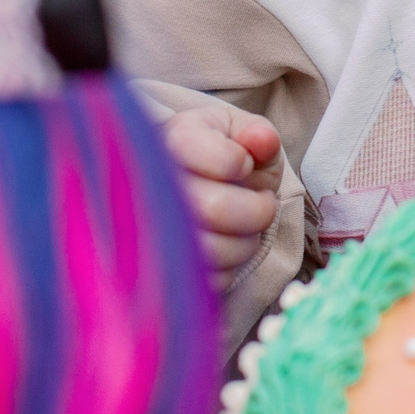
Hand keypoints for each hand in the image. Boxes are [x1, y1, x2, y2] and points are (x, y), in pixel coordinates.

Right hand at [162, 100, 282, 283]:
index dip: (241, 164)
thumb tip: (261, 140)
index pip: (219, 159)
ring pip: (211, 250)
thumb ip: (258, 134)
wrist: (189, 180)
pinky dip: (228, 268)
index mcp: (176, 140)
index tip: (245, 164)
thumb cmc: (221, 154)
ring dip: (245, 243)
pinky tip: (225, 245)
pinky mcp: (160, 265)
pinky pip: (205, 280)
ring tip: (247, 225)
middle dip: (257, 211)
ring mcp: (151, 228)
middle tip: (263, 202)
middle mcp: (154, 184)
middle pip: (215, 210)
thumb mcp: (241, 132)